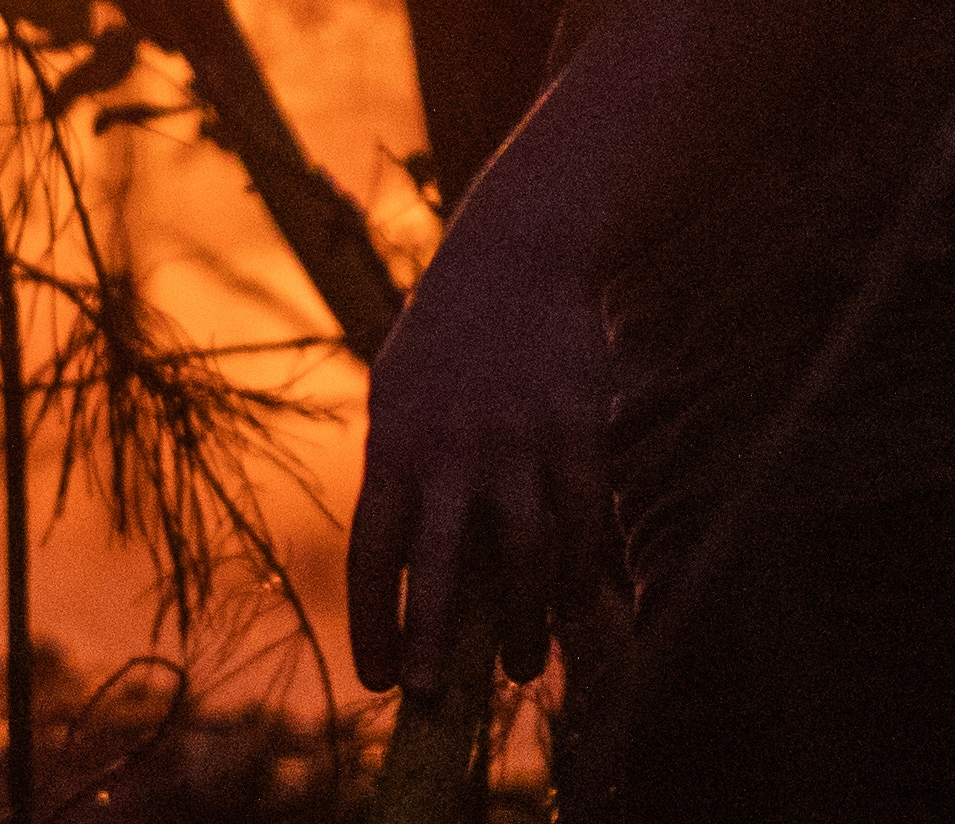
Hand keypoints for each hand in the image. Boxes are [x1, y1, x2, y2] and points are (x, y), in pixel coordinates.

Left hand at [345, 200, 611, 699]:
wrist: (518, 254)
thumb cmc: (445, 336)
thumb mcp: (396, 392)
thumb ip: (394, 472)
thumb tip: (394, 569)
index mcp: (396, 442)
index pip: (374, 551)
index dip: (374, 621)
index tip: (379, 680)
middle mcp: (453, 447)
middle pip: (445, 566)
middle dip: (438, 642)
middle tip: (437, 700)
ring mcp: (519, 439)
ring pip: (524, 556)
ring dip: (521, 622)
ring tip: (519, 666)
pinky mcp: (578, 428)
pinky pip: (580, 522)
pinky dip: (575, 574)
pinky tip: (568, 608)